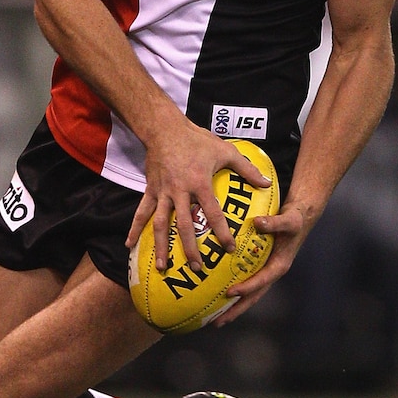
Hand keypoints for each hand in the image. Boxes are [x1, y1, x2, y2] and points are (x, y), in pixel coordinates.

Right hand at [125, 119, 271, 273]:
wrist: (165, 129)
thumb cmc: (197, 140)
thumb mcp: (226, 151)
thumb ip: (247, 169)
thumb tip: (267, 184)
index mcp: (200, 183)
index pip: (212, 213)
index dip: (222, 232)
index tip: (229, 248)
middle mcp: (180, 191)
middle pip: (185, 225)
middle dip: (190, 248)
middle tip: (197, 268)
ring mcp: (163, 192)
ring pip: (161, 224)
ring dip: (162, 246)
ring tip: (163, 266)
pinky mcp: (150, 190)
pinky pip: (141, 212)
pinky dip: (134, 228)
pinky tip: (129, 244)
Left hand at [211, 200, 309, 326]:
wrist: (299, 218)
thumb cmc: (294, 220)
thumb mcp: (289, 221)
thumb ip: (274, 223)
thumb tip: (258, 223)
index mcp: (279, 265)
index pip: (262, 280)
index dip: (247, 287)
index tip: (231, 293)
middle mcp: (271, 272)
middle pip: (253, 296)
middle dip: (236, 310)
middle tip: (218, 322)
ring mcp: (265, 271)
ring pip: (248, 294)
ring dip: (233, 307)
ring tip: (215, 319)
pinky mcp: (259, 267)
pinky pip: (244, 282)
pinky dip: (233, 292)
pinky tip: (218, 296)